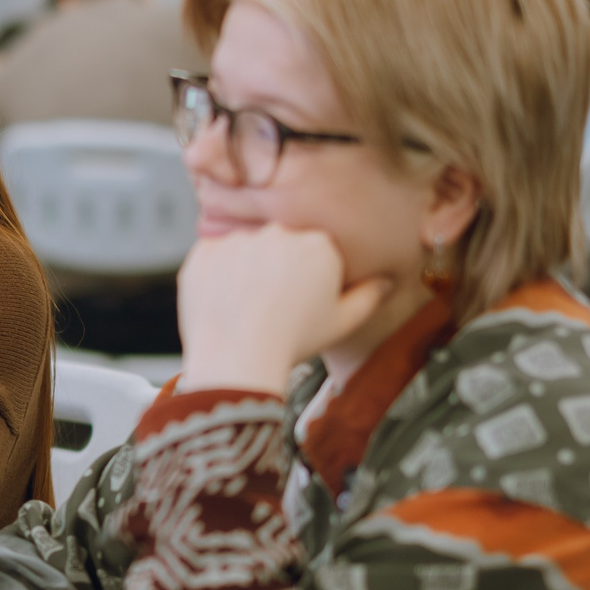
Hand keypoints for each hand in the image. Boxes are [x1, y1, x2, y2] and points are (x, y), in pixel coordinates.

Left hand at [177, 224, 391, 392]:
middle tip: (272, 306)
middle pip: (279, 247)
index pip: (314, 251)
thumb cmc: (292, 342)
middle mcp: (278, 232)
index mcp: (318, 243)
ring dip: (245, 270)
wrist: (238, 357)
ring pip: (245, 251)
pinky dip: (216, 276)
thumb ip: (369, 296)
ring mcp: (238, 239)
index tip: (301, 301)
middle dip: (277, 270)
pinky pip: (212, 258)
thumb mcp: (343, 323)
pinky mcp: (204, 251)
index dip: (309, 278)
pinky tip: (224, 303)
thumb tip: (385, 280)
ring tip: (246, 307)